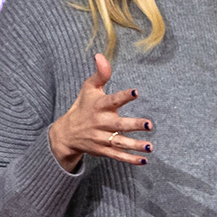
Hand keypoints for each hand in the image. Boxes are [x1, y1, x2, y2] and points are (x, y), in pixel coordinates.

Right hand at [48, 54, 152, 172]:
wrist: (67, 133)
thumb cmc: (83, 106)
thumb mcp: (89, 88)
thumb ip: (100, 74)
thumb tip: (100, 55)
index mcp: (99, 106)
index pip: (112, 100)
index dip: (124, 96)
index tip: (136, 92)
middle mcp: (101, 123)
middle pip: (118, 125)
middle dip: (133, 125)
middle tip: (149, 124)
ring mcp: (102, 138)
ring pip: (120, 143)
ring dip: (135, 145)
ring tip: (149, 147)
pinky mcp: (103, 150)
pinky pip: (118, 156)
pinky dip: (130, 160)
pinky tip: (144, 160)